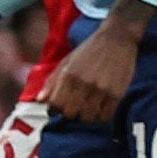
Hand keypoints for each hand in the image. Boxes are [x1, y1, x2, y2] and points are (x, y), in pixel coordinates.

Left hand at [44, 8, 148, 129]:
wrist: (116, 39)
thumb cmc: (89, 50)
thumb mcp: (67, 61)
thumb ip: (52, 81)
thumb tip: (40, 100)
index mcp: (68, 75)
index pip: (55, 105)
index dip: (54, 110)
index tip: (58, 110)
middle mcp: (83, 84)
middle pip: (71, 114)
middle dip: (70, 113)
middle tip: (75, 107)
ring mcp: (101, 90)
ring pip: (88, 118)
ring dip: (86, 116)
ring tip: (88, 108)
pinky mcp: (116, 94)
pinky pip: (105, 117)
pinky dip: (101, 116)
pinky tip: (100, 108)